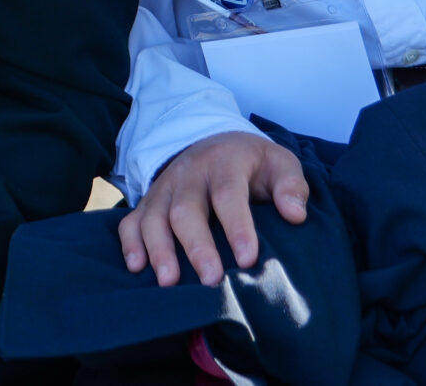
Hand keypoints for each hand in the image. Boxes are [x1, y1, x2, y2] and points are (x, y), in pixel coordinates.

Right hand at [117, 130, 308, 287]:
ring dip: (159, 250)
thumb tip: (294, 214)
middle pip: (186, 209)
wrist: (217, 144)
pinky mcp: (149, 201)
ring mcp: (164, 187)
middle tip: (210, 280)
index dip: (237, 226)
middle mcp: (189, 173)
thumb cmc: (253, 164)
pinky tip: (137, 268)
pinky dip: (130, 243)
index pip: (228, 193)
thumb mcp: (280, 163)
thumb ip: (291, 186)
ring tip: (170, 282)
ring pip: (154, 216)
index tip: (248, 259)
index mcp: (224, 161)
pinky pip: (131, 220)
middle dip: (196, 246)